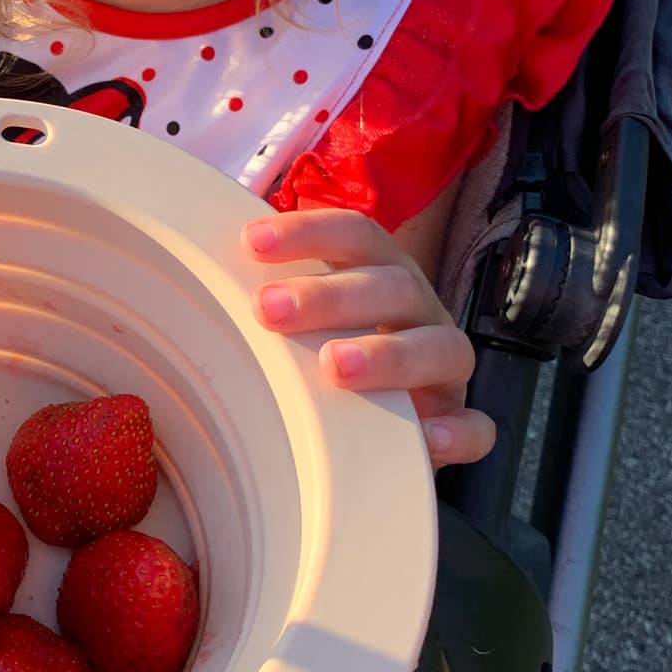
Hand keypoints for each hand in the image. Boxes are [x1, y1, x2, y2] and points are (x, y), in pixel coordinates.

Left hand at [242, 209, 495, 468]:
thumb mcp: (304, 317)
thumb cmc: (329, 349)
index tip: (252, 242)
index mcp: (381, 273)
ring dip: (389, 354)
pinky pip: (475, 428)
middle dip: (330, 294)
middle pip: (392, 286)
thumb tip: (196, 268)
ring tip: (335, 366)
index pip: (356, 235)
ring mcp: (444, 368)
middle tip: (270, 309)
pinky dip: (456, 433)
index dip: (309, 232)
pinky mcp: (458, 423)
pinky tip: (424, 439)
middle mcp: (419, 311)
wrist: (381, 421)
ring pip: (442, 348)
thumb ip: (272, 295)